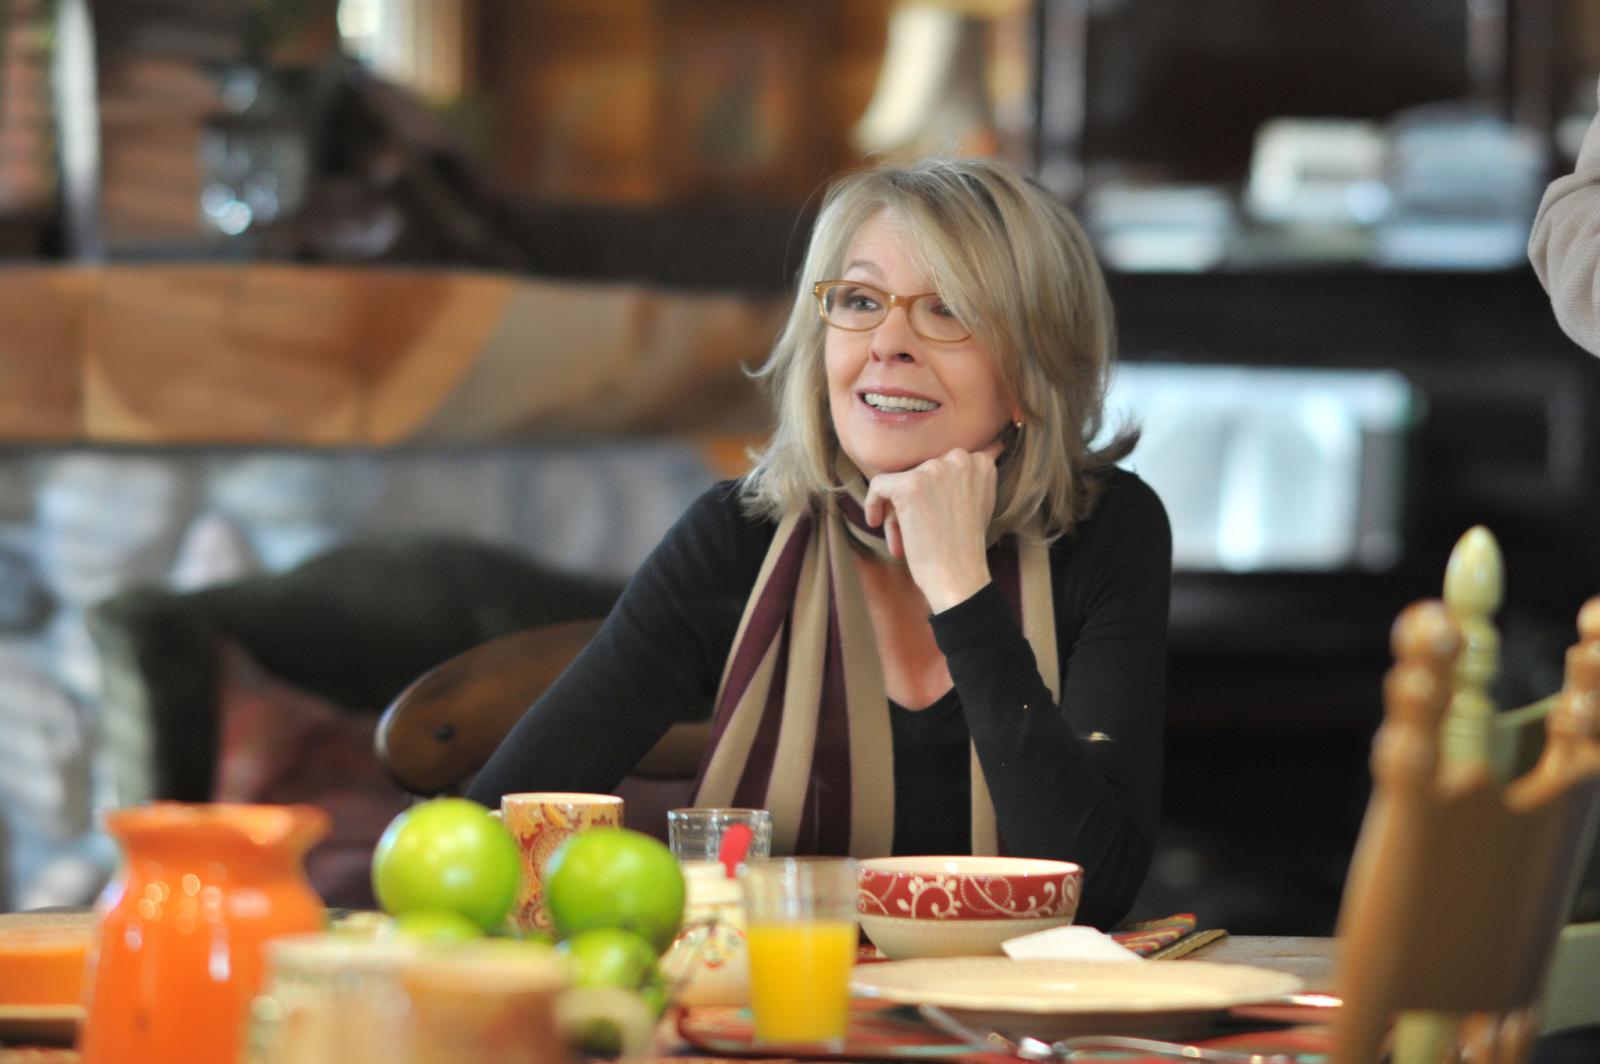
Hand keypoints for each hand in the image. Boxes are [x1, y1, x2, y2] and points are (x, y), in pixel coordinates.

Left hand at [862, 442, 1002, 612]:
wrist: (958, 576)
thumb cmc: (965, 547)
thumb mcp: (982, 503)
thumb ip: (976, 476)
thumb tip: (995, 447)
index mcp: (979, 463)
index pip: (942, 465)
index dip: (933, 492)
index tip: (935, 516)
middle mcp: (959, 459)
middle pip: (919, 473)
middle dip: (914, 502)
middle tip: (918, 532)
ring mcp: (934, 471)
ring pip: (899, 482)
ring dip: (896, 511)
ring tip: (904, 540)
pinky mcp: (910, 486)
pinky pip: (878, 486)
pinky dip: (872, 504)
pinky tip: (876, 523)